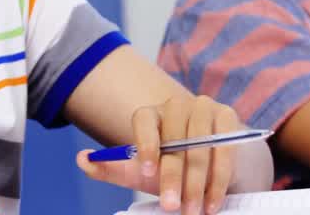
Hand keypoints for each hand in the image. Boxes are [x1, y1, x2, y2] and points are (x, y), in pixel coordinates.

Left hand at [77, 94, 239, 214]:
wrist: (208, 162)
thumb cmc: (170, 167)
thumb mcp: (141, 172)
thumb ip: (111, 168)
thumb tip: (81, 159)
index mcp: (151, 114)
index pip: (144, 121)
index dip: (146, 145)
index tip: (147, 172)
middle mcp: (177, 105)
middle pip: (176, 140)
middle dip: (174, 177)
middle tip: (172, 205)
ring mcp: (204, 107)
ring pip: (201, 148)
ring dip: (198, 183)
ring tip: (193, 210)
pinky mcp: (228, 117)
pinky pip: (225, 149)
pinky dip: (219, 179)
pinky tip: (212, 200)